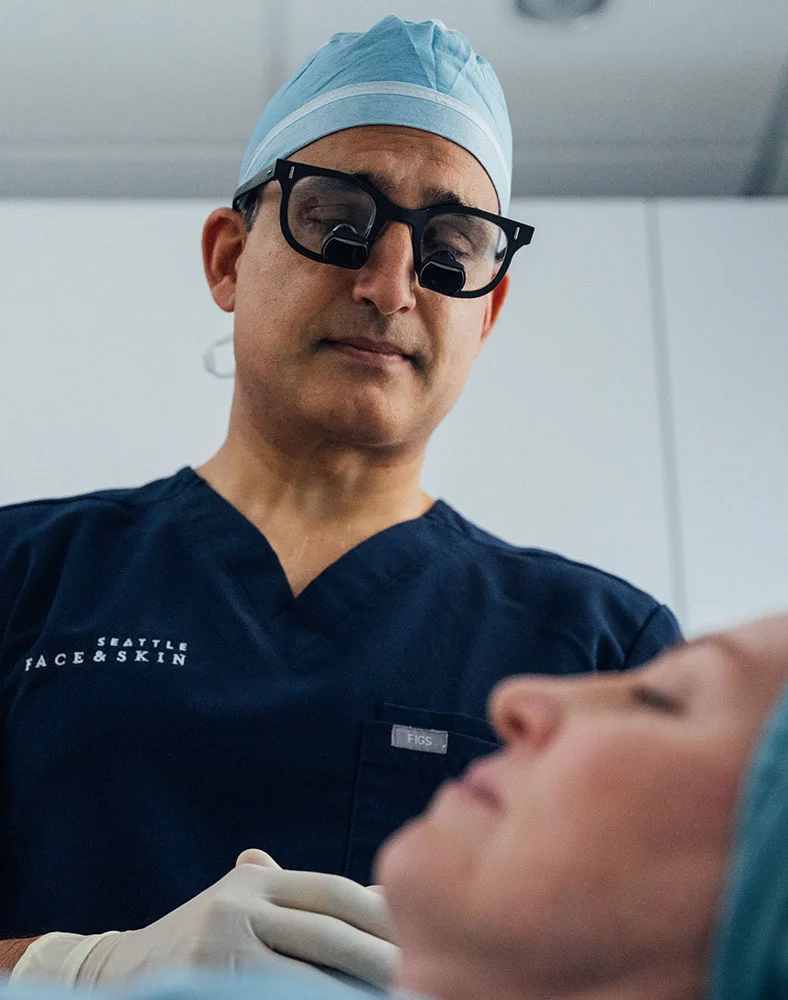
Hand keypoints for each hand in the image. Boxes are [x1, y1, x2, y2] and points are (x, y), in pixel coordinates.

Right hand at [74, 849, 398, 988]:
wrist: (120, 976)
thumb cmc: (205, 941)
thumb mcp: (245, 905)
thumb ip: (297, 898)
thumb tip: (382, 899)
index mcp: (257, 881)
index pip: (335, 891)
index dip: (381, 914)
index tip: (419, 934)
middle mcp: (240, 904)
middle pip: (330, 931)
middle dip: (380, 956)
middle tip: (421, 974)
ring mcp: (222, 945)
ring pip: (310, 973)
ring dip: (355, 989)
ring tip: (396, 996)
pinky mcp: (211, 981)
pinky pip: (281, 995)